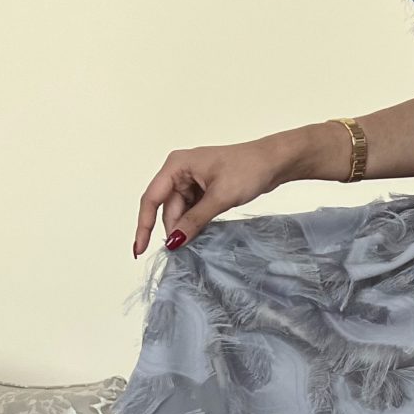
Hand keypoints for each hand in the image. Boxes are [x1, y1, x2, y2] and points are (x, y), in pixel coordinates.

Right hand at [132, 125, 327, 256]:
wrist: (273, 162)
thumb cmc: (248, 169)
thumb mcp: (220, 197)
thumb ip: (195, 220)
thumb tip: (174, 241)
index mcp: (176, 165)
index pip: (151, 199)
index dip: (143, 225)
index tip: (139, 249)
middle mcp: (179, 171)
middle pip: (166, 208)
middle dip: (174, 229)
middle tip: (184, 251)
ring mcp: (191, 180)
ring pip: (180, 212)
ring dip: (186, 228)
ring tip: (197, 242)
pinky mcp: (203, 189)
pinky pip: (192, 210)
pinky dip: (195, 223)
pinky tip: (202, 233)